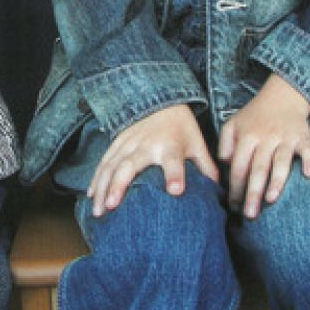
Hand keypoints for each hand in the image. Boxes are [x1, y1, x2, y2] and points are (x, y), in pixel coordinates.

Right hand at [88, 104, 217, 216]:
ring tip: (99, 210)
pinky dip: (96, 178)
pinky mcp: (117, 142)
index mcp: (171, 145)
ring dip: (103, 187)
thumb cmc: (181, 126)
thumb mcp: (197, 143)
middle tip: (112, 206)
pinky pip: (104, 162)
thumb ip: (206, 167)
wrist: (161, 99)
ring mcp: (128, 143)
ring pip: (112, 165)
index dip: (175, 174)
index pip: (173, 161)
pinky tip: (91, 195)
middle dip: (119, 185)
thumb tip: (218, 192)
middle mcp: (147, 144)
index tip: (176, 191)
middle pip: (131, 165)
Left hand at [218, 74, 309, 218]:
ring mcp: (285, 137)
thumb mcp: (233, 124)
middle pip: (258, 168)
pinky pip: (308, 149)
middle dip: (253, 192)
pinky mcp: (303, 137)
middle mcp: (266, 137)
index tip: (233, 206)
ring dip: (277, 180)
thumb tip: (227, 166)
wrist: (283, 95)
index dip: (235, 187)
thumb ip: (225, 145)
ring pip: (281, 161)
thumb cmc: (255, 115)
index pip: (239, 166)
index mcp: (247, 136)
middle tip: (249, 214)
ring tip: (271, 199)